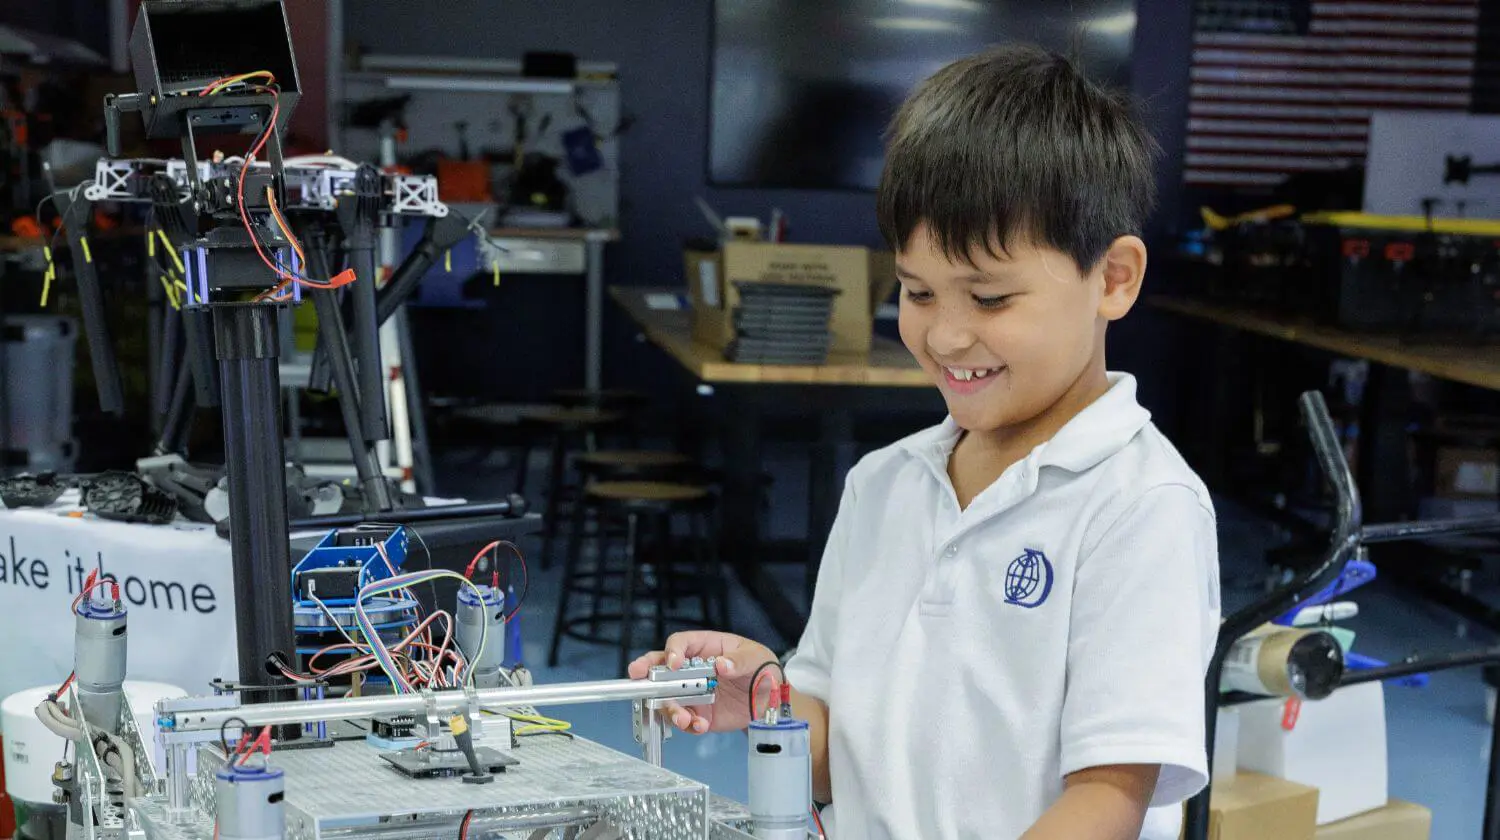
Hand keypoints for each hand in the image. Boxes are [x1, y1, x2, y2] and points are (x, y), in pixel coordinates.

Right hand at [628, 630, 779, 733]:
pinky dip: (688, 725)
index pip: (679, 644)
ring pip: (668, 698)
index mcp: (704, 647)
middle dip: (646, 672)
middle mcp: (692, 669)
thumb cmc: (761, 668)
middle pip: (661, 668)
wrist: (770, 700)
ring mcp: (692, 692)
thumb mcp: (755, 658)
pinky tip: (700, 726)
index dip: (672, 652)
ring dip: (669, 708)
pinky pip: (684, 719)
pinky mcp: (698, 713)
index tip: (674, 664)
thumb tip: (721, 665)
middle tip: (637, 678)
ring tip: (684, 719)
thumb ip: (738, 661)